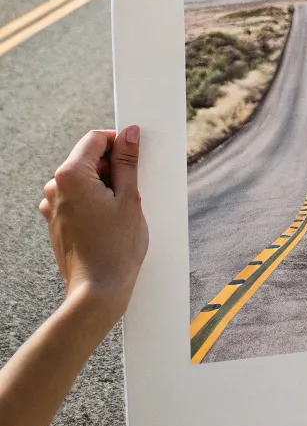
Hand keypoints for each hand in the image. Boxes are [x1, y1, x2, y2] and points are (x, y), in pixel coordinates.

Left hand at [39, 127, 148, 324]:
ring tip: (120, 210)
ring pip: (83, 180)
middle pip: (87, 159)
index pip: (94, 139)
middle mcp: (56, 188)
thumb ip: (127, 161)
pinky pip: (76, 199)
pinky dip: (93, 202)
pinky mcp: (56, 222)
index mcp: (71, 176)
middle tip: (130, 190)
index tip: (133, 154)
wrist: (98, 291)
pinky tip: (108, 221)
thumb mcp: (129, 197)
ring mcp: (53, 207)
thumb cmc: (115, 248)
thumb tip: (129, 134)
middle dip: (111, 167)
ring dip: (103, 186)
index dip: (117, 142)